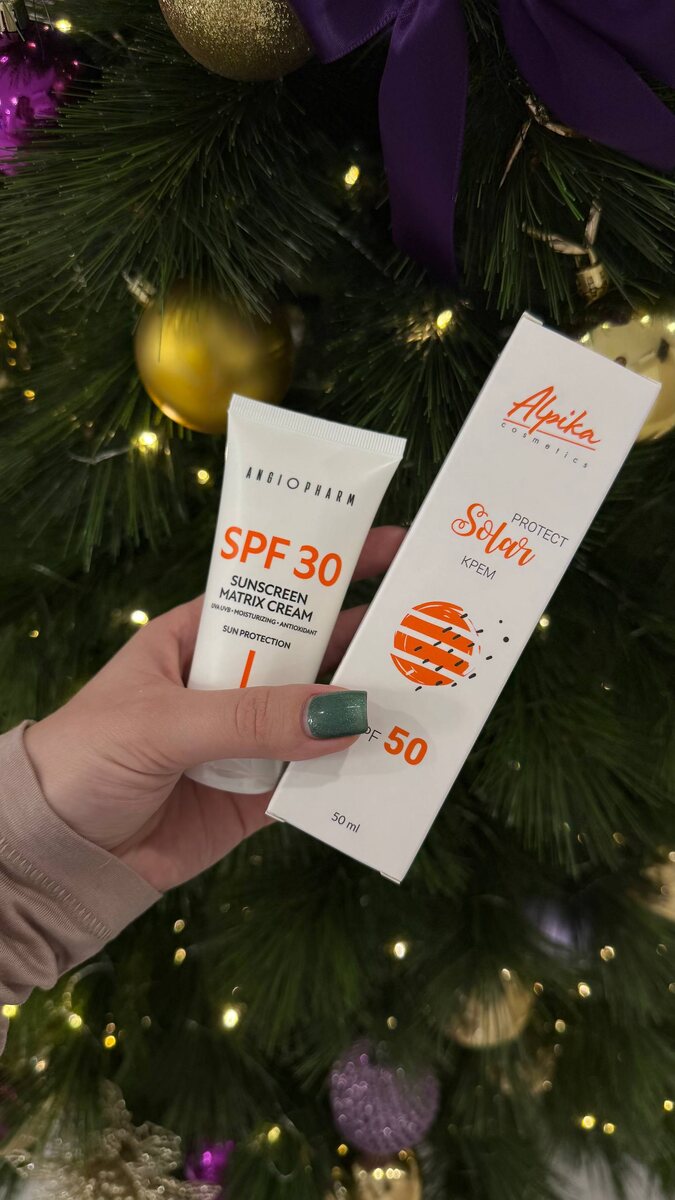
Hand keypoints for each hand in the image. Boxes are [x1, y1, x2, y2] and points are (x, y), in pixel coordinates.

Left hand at [24, 527, 403, 892]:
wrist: (58, 855)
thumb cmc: (86, 758)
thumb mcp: (163, 722)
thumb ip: (250, 717)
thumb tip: (346, 714)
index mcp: (200, 638)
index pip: (276, 592)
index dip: (332, 568)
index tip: (395, 548)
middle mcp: (231, 682)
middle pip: (312, 652)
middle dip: (368, 640)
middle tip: (432, 625)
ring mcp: (249, 740)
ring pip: (322, 715)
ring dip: (369, 707)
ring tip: (431, 693)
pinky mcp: (259, 797)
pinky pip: (317, 779)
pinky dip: (353, 772)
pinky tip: (394, 760)